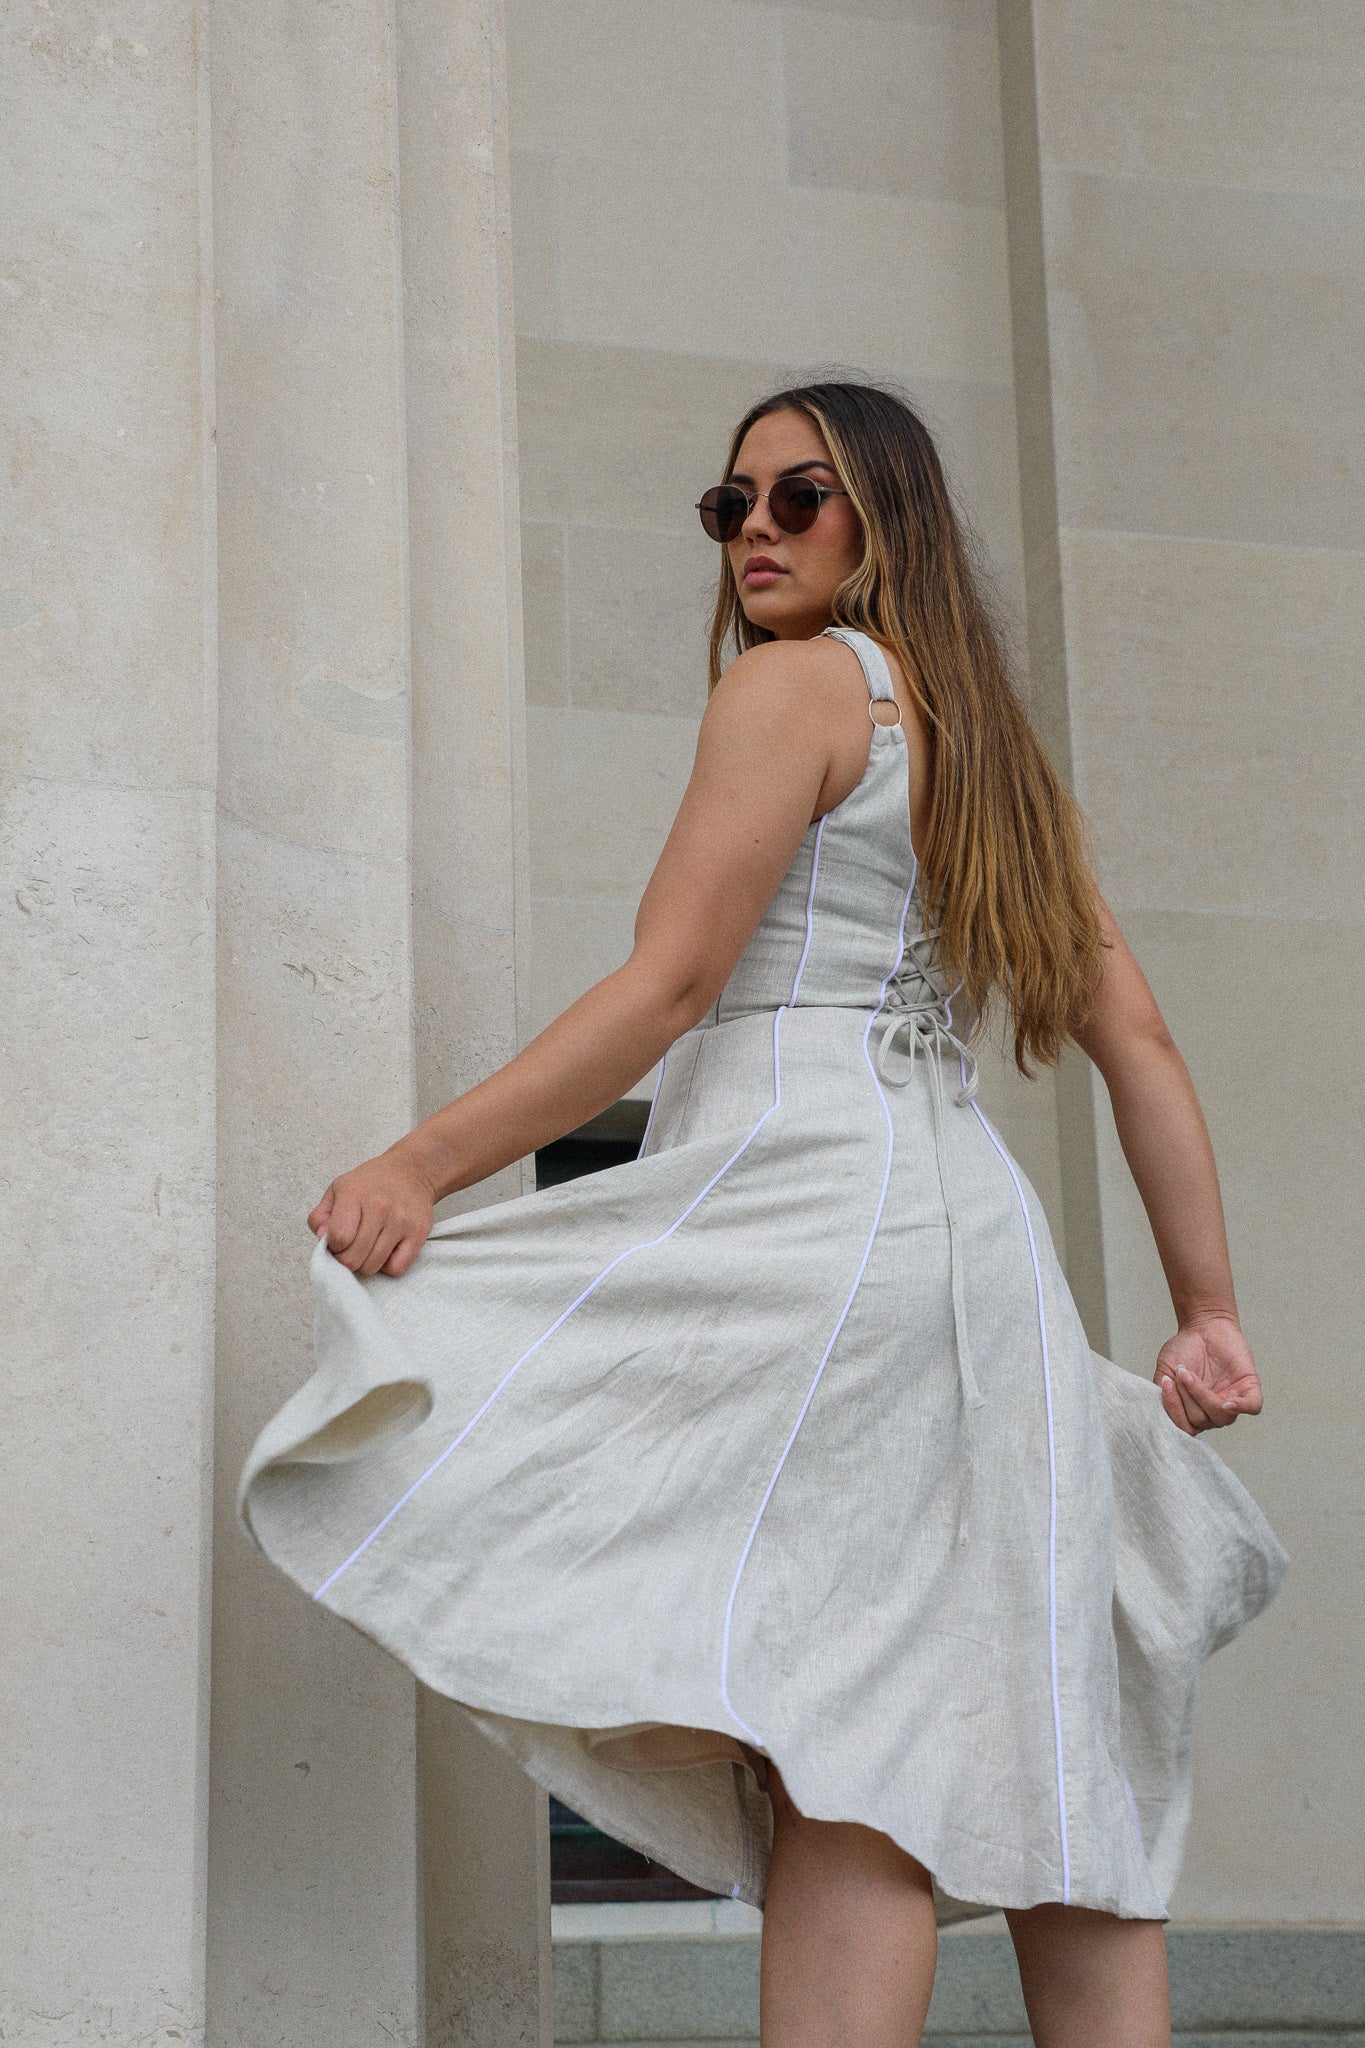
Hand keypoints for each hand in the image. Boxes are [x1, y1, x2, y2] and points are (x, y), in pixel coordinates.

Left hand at [307, 1144, 435, 1277]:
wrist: (410, 1171)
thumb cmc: (370, 1184)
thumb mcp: (337, 1189)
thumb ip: (320, 1216)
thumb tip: (322, 1239)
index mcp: (355, 1193)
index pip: (339, 1237)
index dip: (333, 1246)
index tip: (338, 1241)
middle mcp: (380, 1206)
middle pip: (353, 1258)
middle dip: (347, 1258)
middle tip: (351, 1248)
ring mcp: (401, 1220)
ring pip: (373, 1266)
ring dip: (366, 1263)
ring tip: (368, 1247)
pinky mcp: (418, 1233)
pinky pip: (396, 1268)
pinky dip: (388, 1266)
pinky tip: (386, 1251)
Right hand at [1154, 1314, 1263, 1434]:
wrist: (1203, 1326)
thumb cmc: (1184, 1350)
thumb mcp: (1165, 1372)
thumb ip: (1161, 1394)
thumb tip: (1165, 1410)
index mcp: (1192, 1412)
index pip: (1185, 1428)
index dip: (1174, 1409)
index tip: (1166, 1383)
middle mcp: (1212, 1412)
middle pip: (1201, 1420)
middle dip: (1187, 1395)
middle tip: (1180, 1372)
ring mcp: (1231, 1401)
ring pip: (1221, 1415)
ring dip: (1202, 1395)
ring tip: (1188, 1373)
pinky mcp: (1249, 1389)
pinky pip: (1252, 1407)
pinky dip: (1241, 1407)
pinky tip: (1229, 1401)